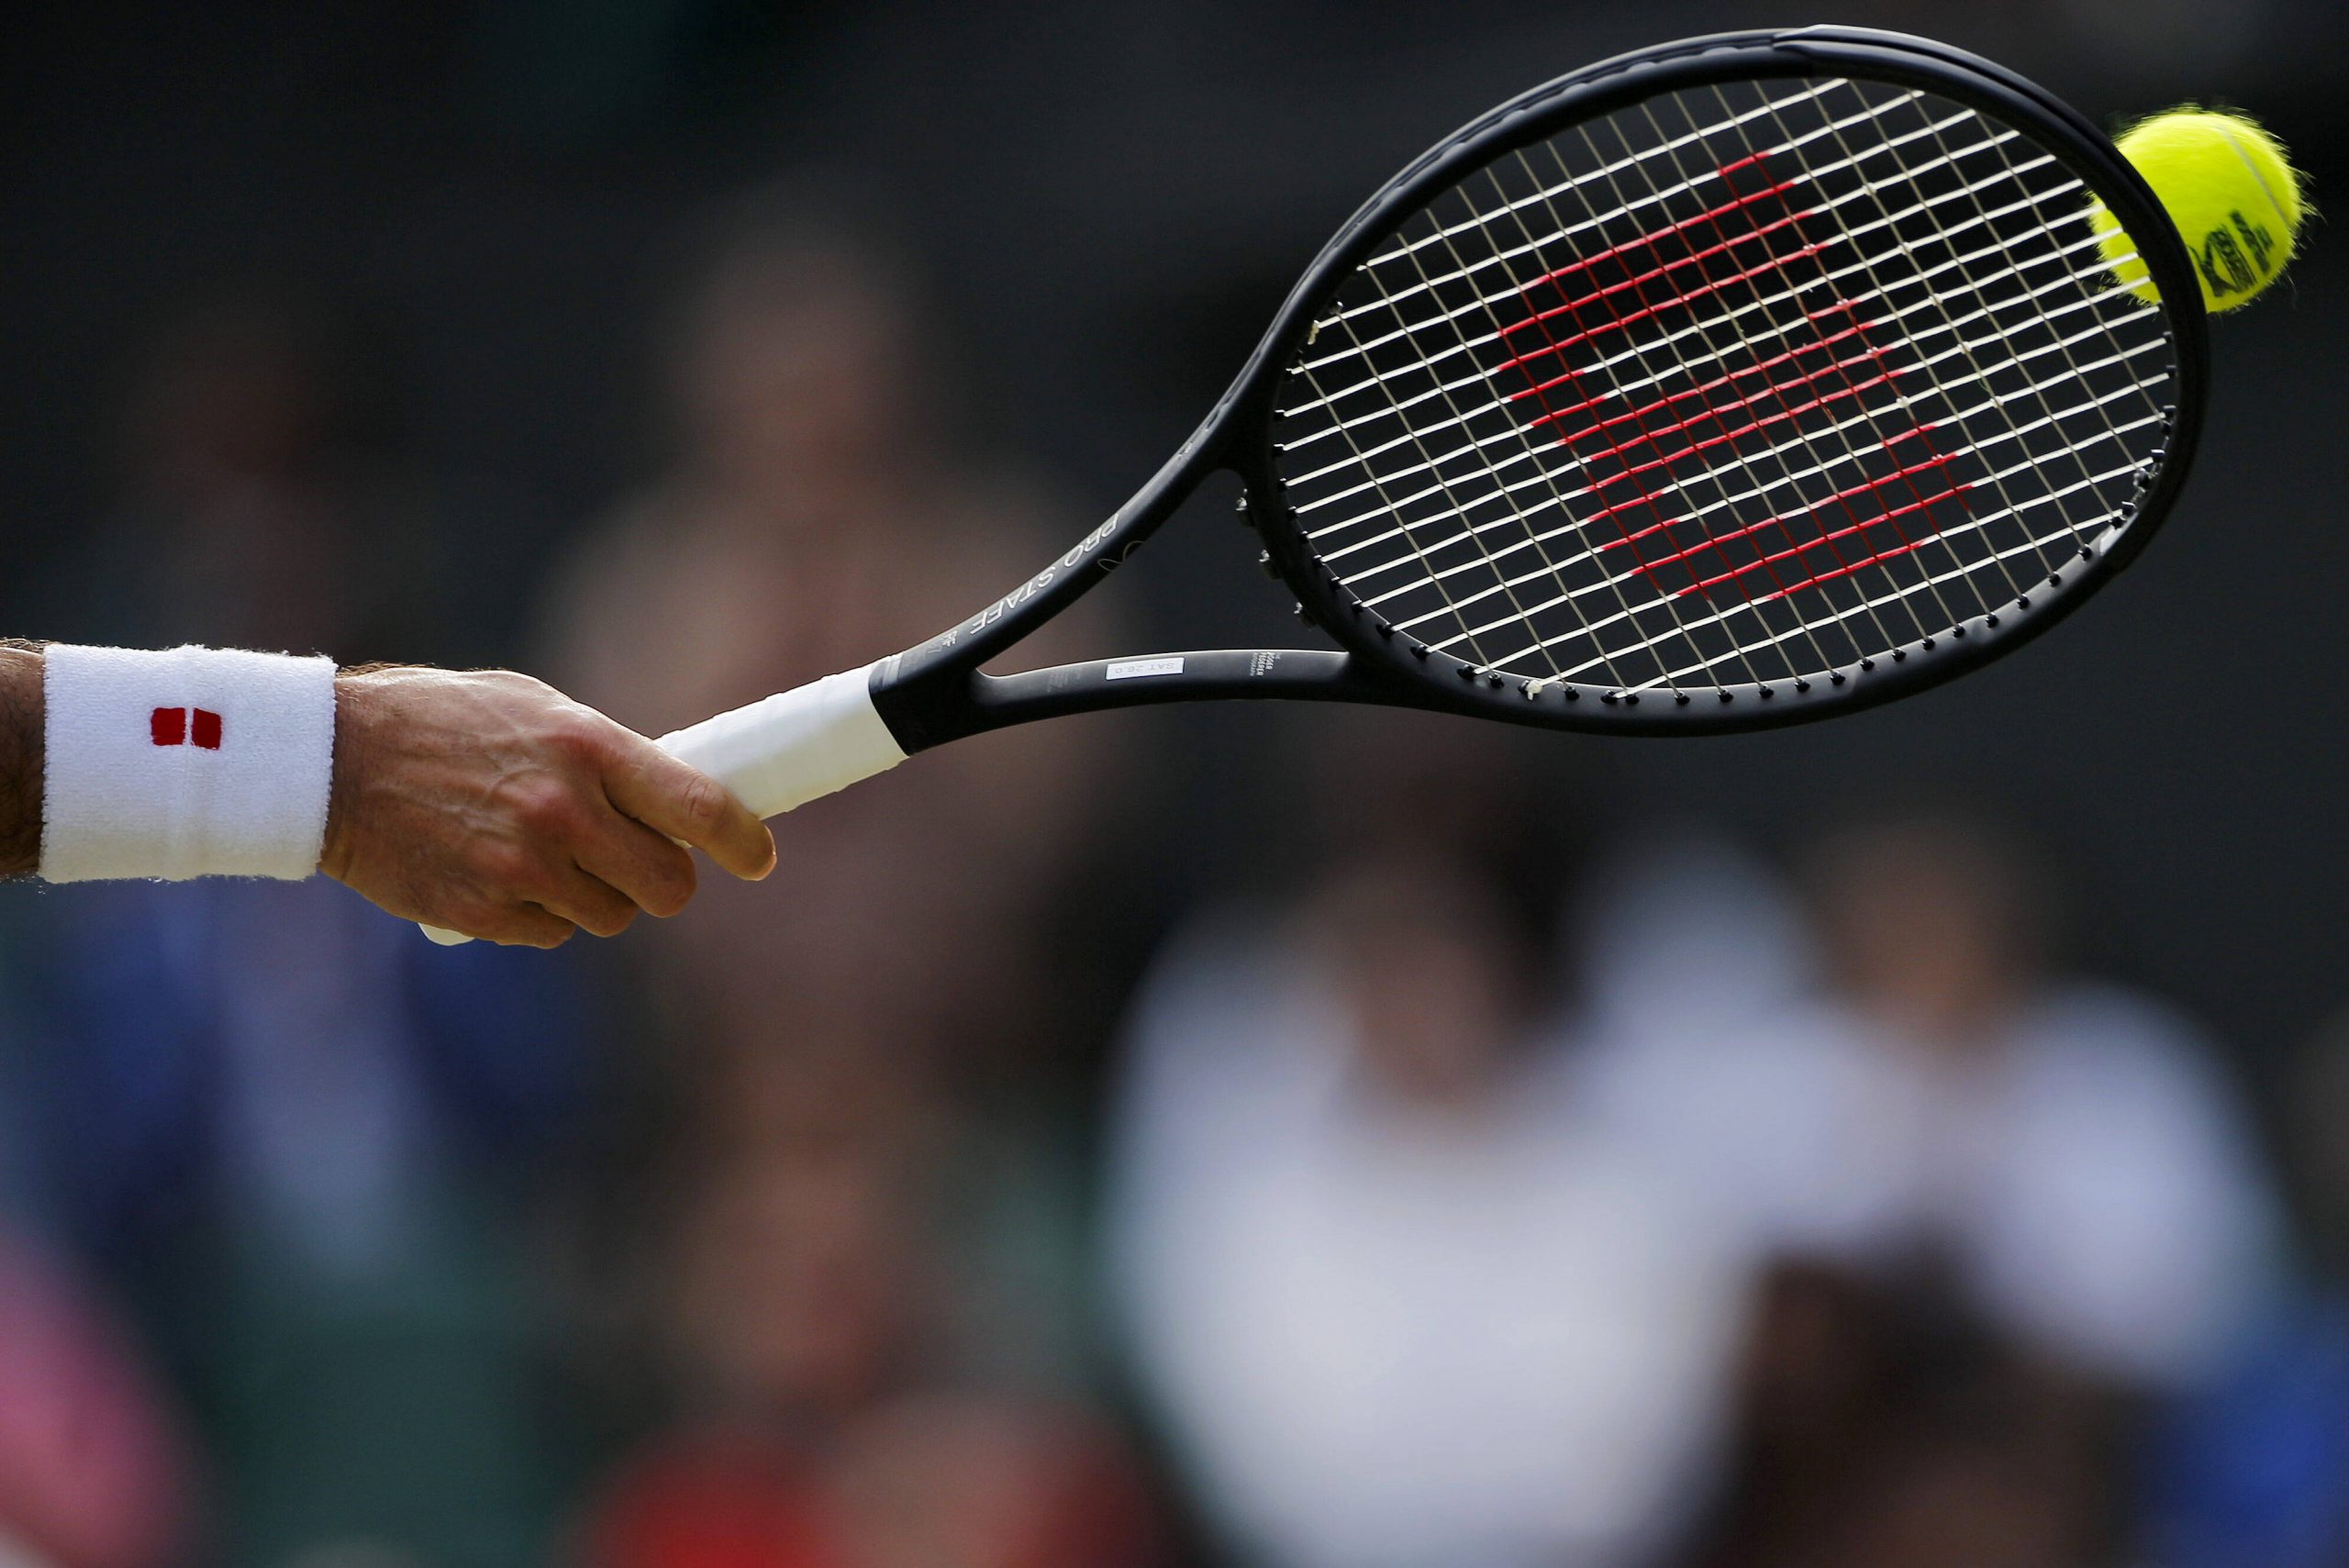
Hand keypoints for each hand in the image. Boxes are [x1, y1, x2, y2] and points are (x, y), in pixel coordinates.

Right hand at [321, 666, 774, 945]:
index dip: (743, 840)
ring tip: (544, 855)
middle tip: (637, 861)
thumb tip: (674, 799)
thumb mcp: (534, 709)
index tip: (758, 856)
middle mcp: (564, 811)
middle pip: (669, 885)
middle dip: (662, 879)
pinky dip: (539, 915)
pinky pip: (551, 934)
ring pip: (611, 916)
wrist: (331, 762)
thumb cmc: (441, 722)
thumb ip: (606, 755)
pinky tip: (498, 872)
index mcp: (587, 747)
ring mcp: (524, 868)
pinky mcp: (485, 912)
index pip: (700, 807)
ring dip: (596, 897)